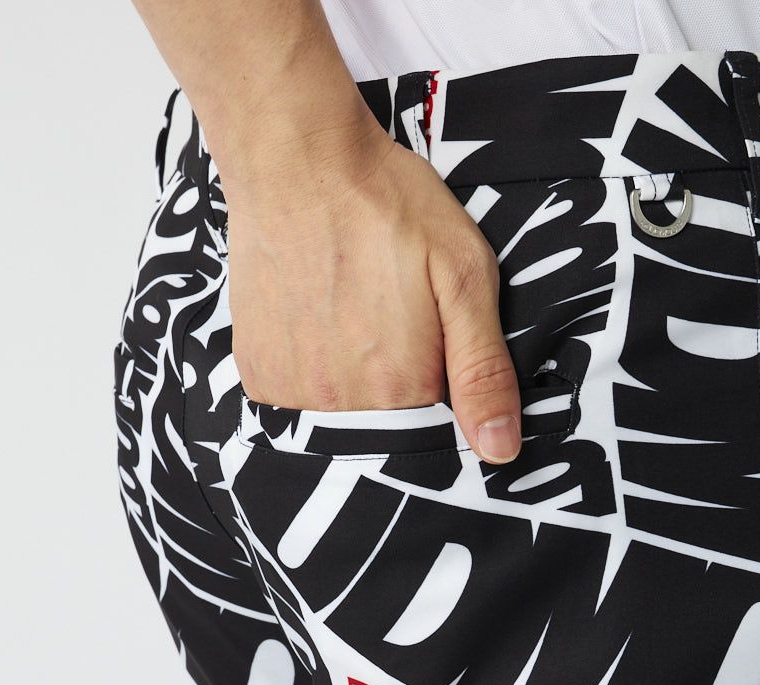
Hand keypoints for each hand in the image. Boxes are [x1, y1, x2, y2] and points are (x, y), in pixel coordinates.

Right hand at [223, 115, 522, 463]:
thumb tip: (500, 450)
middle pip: (386, 418)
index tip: (427, 332)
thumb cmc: (388, 206)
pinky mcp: (259, 371)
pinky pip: (296, 394)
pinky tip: (317, 315)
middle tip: (385, 308)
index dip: (439, 378)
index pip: (436, 422)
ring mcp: (294, 389)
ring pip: (340, 409)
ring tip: (350, 307)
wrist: (298, 160)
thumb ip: (484, 369)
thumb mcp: (463, 276)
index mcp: (403, 387)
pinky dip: (310, 365)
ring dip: (350, 372)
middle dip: (395, 375)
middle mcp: (343, 402)